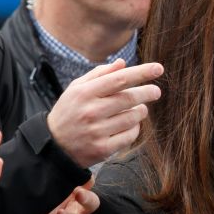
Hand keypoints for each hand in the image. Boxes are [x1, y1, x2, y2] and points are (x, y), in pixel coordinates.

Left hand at [13, 181, 100, 213]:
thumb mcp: (34, 197)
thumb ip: (38, 183)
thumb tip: (19, 160)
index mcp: (68, 199)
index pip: (84, 187)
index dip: (86, 181)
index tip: (84, 176)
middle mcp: (74, 213)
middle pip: (91, 204)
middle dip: (88, 198)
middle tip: (79, 193)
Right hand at [47, 60, 163, 168]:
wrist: (54, 146)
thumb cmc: (69, 112)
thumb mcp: (76, 88)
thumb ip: (99, 74)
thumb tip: (122, 63)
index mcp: (84, 93)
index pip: (119, 79)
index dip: (142, 73)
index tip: (158, 68)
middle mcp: (91, 112)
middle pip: (129, 98)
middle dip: (147, 92)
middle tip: (156, 91)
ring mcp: (97, 132)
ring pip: (132, 118)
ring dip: (141, 111)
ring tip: (140, 109)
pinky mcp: (103, 149)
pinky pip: (129, 136)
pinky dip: (135, 128)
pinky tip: (131, 124)